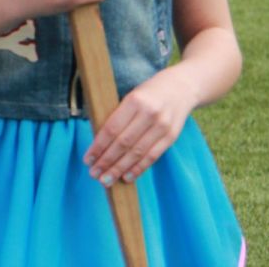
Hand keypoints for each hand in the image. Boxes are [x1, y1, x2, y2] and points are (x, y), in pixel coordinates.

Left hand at [83, 70, 195, 187]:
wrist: (182, 87)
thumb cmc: (148, 92)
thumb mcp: (130, 96)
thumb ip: (118, 116)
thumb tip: (98, 143)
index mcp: (134, 101)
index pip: (112, 129)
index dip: (98, 146)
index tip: (87, 159)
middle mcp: (149, 114)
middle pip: (123, 143)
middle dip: (107, 161)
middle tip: (94, 174)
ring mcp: (162, 126)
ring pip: (137, 153)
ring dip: (120, 169)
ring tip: (106, 180)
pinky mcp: (172, 136)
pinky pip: (153, 156)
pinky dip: (138, 168)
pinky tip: (126, 177)